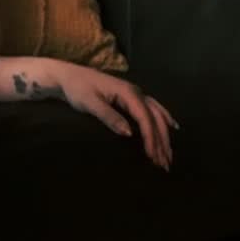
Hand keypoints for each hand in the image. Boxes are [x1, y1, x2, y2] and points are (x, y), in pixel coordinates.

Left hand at [49, 63, 178, 170]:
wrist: (68, 76)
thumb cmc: (77, 89)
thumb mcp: (90, 103)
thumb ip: (109, 117)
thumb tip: (129, 133)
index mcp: (127, 92)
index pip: (144, 117)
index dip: (150, 137)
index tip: (152, 156)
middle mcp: (135, 91)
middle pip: (155, 117)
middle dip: (161, 140)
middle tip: (165, 163)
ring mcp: (134, 92)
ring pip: (156, 114)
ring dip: (164, 134)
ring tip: (169, 154)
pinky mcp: (130, 97)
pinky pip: (153, 109)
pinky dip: (163, 119)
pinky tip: (172, 126)